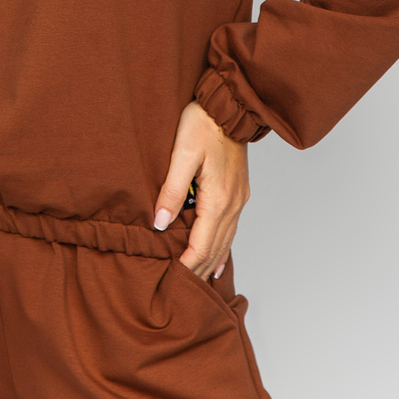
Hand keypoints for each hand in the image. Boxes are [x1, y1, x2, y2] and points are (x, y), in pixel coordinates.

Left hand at [153, 100, 250, 281]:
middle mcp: (232, 204)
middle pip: (214, 250)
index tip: (171, 284)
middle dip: (197, 272)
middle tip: (180, 294)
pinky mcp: (238, 192)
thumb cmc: (202, 124)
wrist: (228, 105)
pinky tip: (218, 262)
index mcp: (218, 199)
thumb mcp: (181, 154)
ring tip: (195, 283)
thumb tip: (159, 224)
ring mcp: (238, 199)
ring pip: (224, 242)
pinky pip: (231, 229)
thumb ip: (171, 190)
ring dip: (209, 264)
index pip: (201, 246)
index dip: (186, 267)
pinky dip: (222, 249)